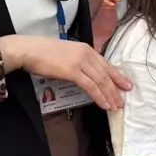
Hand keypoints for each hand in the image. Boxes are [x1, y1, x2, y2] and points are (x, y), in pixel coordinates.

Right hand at [0, 35, 131, 110]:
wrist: (29, 50)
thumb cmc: (44, 52)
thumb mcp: (67, 53)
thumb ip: (79, 61)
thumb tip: (86, 73)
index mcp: (87, 49)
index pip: (106, 65)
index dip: (117, 76)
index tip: (126, 85)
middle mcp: (87, 54)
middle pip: (106, 74)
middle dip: (116, 89)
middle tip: (122, 101)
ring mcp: (80, 62)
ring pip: (100, 81)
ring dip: (109, 95)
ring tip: (115, 106)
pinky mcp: (72, 71)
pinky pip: (90, 86)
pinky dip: (99, 96)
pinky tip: (104, 105)